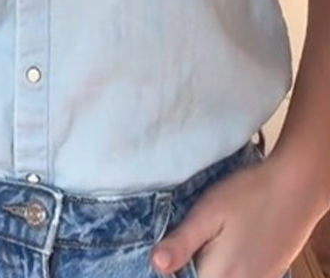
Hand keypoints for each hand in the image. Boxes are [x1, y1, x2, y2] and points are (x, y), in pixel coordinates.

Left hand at [150, 156, 328, 277]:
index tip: (172, 250)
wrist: (298, 186)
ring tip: (212, 238)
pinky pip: (240, 277)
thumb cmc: (250, 195)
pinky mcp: (271, 274)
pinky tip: (227, 242)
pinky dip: (227, 266)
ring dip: (209, 266)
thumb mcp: (206, 214)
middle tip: (190, 239)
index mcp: (222, 274)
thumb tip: (156, 264)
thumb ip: (182, 243)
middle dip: (191, 267)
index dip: (175, 268)